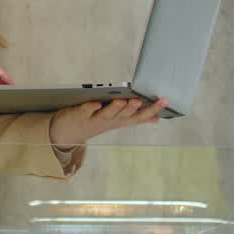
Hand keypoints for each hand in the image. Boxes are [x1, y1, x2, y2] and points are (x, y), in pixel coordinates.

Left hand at [48, 97, 167, 148]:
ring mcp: (95, 119)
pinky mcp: (81, 115)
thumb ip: (136, 118)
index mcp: (120, 121)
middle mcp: (110, 121)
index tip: (165, 101)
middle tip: (141, 100)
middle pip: (124, 115)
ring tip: (123, 100)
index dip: (152, 110)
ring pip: (108, 114)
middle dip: (133, 108)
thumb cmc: (96, 122)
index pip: (140, 117)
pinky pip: (86, 110)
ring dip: (115, 108)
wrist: (68, 133)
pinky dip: (91, 107)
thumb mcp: (118, 122)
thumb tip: (156, 119)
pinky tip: (96, 102)